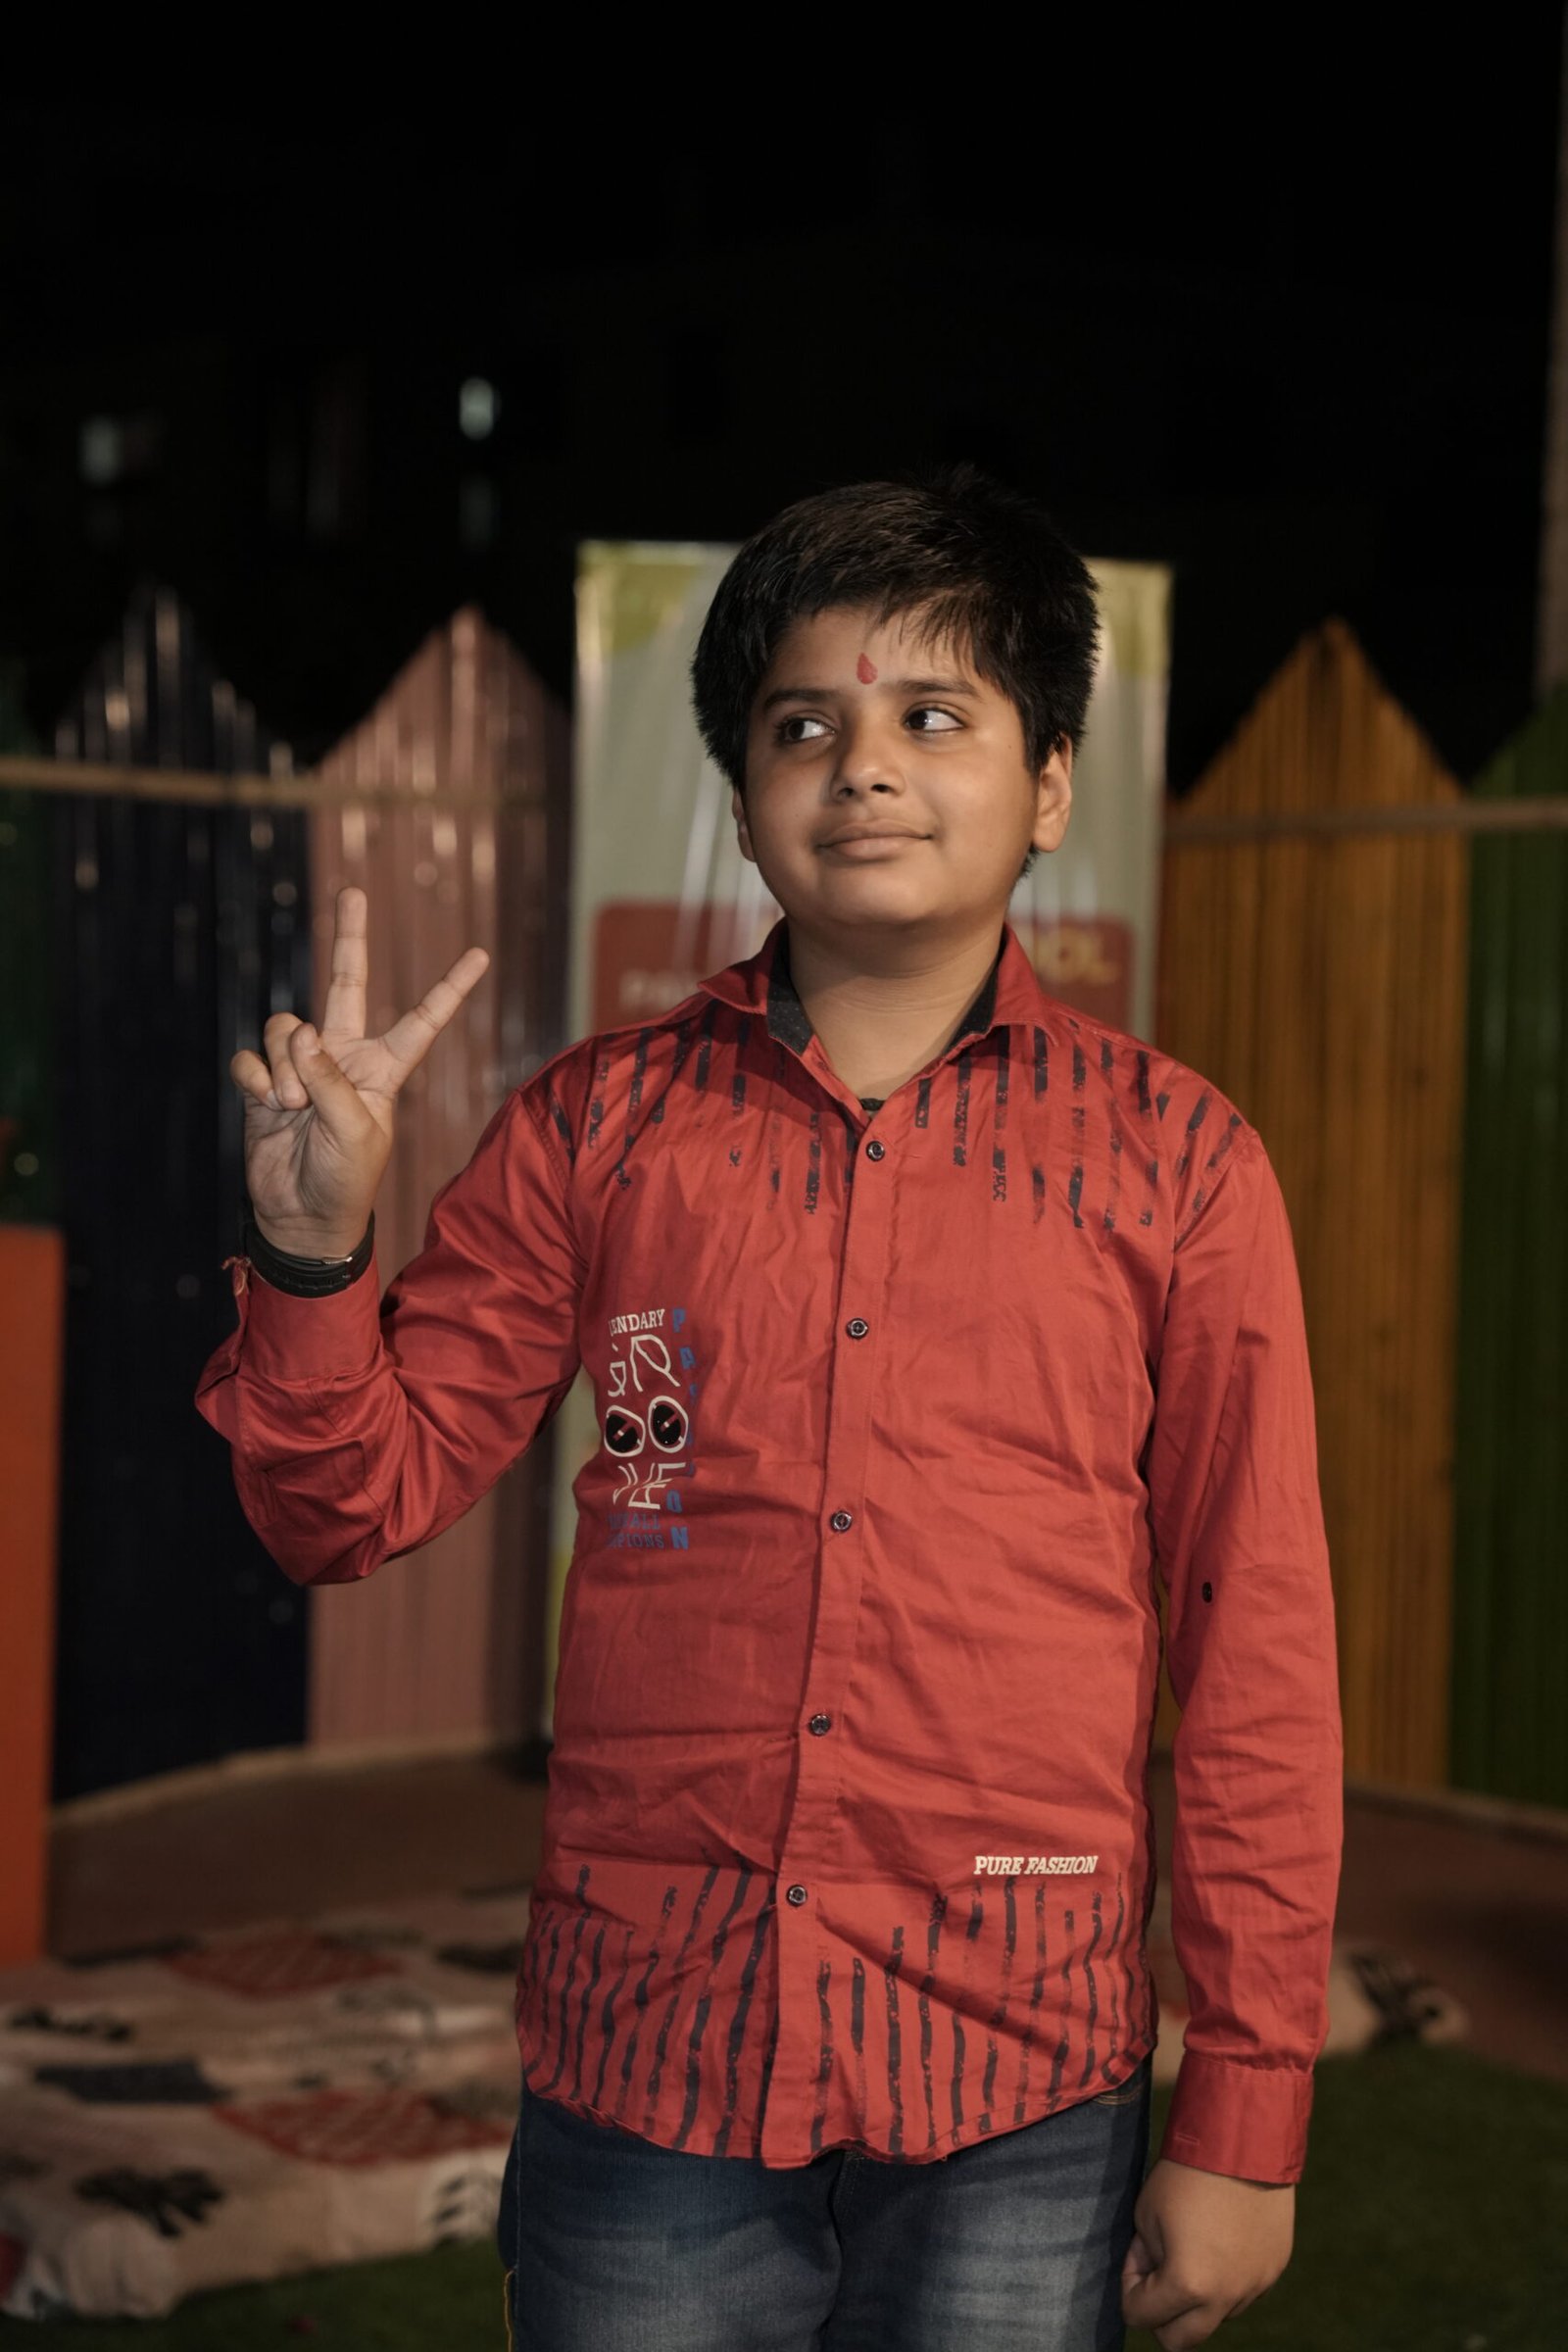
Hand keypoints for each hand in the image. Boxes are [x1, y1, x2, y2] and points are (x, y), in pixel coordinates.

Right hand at [229, 885, 489, 1257]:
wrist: (300, 1216)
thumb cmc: (344, 1179)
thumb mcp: (354, 1131)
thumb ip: (329, 1078)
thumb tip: (301, 1030)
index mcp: (384, 1068)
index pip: (422, 1020)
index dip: (450, 989)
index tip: (480, 954)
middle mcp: (344, 1056)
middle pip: (346, 983)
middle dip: (350, 937)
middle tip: (355, 891)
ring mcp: (303, 1065)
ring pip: (286, 1028)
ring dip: (285, 1066)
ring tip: (292, 1106)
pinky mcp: (265, 1081)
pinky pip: (252, 1058)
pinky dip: (257, 1080)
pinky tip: (267, 1106)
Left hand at [1121, 2157, 1293, 2346]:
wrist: (1244, 2140)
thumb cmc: (1186, 2173)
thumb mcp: (1147, 2213)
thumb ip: (1145, 2257)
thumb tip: (1151, 2277)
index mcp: (1188, 2284)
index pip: (1141, 2316)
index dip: (1130, 2288)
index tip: (1136, 2255)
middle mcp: (1225, 2297)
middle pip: (1181, 2341)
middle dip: (1161, 2315)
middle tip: (1157, 2277)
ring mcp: (1255, 2286)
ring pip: (1216, 2315)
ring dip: (1198, 2297)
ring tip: (1194, 2245)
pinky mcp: (1274, 2269)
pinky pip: (1243, 2291)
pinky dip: (1226, 2279)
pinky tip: (1222, 2237)